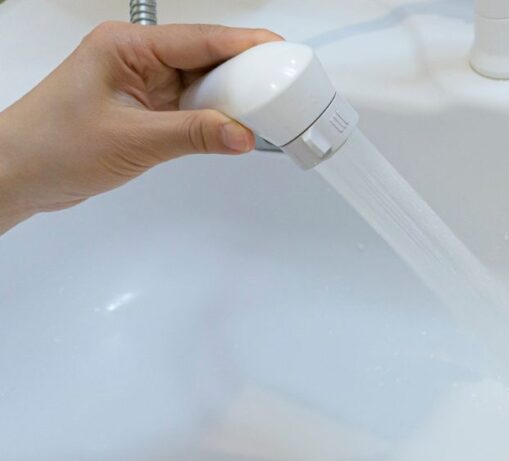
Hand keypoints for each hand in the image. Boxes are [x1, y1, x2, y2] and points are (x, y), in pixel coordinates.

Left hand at [0, 21, 280, 232]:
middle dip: (245, 75)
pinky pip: (193, 108)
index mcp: (127, 46)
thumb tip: (241, 134)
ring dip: (231, 101)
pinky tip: (233, 130)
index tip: (280, 53)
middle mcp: (137, 58)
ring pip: (203, 85)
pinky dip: (214, 119)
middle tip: (282, 92)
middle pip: (208, 58)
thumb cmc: (52, 145)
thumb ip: (193, 136)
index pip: (200, 39)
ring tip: (264, 116)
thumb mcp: (134, 140)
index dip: (245, 45)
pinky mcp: (147, 110)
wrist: (20, 173)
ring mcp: (143, 84)